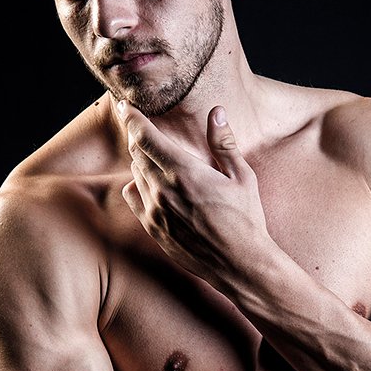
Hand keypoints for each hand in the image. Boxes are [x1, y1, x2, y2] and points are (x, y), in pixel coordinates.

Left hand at [118, 101, 270, 284]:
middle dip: (138, 135)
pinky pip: (134, 197)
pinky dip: (138, 184)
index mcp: (184, 172)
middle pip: (137, 152)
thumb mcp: (242, 177)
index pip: (145, 136)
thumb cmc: (246, 219)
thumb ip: (224, 143)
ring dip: (142, 160)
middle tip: (142, 126)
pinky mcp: (152, 229)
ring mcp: (154, 211)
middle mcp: (163, 190)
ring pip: (135, 174)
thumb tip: (216, 113)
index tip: (124, 105)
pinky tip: (151, 183)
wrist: (239, 265)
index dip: (131, 117)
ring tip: (156, 156)